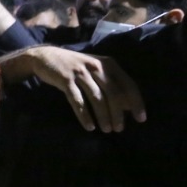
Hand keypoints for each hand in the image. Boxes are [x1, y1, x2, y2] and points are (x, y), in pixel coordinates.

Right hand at [0, 47, 146, 132]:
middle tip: (119, 129)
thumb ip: (111, 83)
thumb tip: (127, 106)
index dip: (136, 102)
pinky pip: (77, 101)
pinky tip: (89, 126)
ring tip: (106, 130)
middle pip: (113, 93)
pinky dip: (84, 115)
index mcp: (108, 64)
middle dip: (118, 113)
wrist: (46, 56)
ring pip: (97, 98)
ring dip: (103, 116)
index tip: (140, 119)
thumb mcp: (95, 69)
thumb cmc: (75, 66)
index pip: (128, 84)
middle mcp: (96, 66)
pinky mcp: (66, 80)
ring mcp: (80, 73)